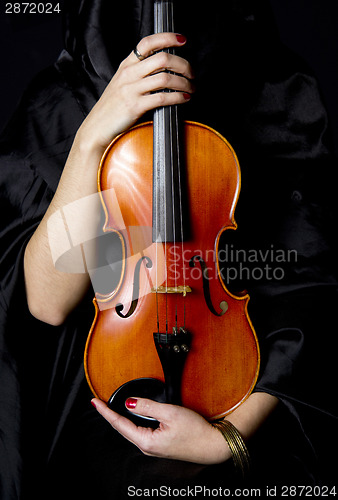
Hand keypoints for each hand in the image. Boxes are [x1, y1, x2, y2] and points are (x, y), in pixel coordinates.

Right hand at [78, 32, 194, 150]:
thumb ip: (138, 73)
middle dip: (183, 64)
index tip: (182, 40)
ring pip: (166, 78)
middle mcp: (129, 74)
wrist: (97, 127)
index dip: (167, 38)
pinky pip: (162, 98)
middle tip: (192, 73)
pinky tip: (184, 98)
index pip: (148, 42)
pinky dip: (178, 97)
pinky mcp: (135, 106)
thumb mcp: (122, 83)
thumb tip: (165, 68)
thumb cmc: (112, 107)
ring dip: (184, 82)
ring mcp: (131, 90)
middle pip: (163, 58)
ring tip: (191, 88)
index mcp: (126, 65)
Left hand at [91, 397, 230, 464]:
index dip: (106, 412)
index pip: (119, 424)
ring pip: (131, 430)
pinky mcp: (160, 444)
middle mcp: (147, 447)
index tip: (94, 402)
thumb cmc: (196, 431)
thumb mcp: (170, 413)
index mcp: (146, 442)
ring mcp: (153, 447)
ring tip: (110, 407)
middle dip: (109, 415)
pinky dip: (132, 421)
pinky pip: (141, 431)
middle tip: (98, 403)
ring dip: (121, 418)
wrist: (213, 445)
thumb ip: (148, 407)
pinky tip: (131, 416)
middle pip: (123, 428)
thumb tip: (129, 403)